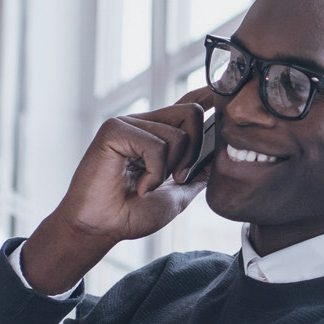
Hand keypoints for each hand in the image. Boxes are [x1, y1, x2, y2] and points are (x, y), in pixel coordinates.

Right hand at [21, 91, 218, 294]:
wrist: (101, 228)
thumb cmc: (131, 213)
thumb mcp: (176, 193)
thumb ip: (196, 173)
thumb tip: (219, 158)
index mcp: (156, 133)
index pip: (187, 104)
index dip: (207, 95)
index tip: (221, 95)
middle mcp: (143, 123)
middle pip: (192, 114)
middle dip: (193, 153)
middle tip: (175, 178)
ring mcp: (128, 123)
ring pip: (178, 135)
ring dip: (169, 170)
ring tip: (147, 186)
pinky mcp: (114, 130)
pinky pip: (156, 145)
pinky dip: (154, 174)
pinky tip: (139, 187)